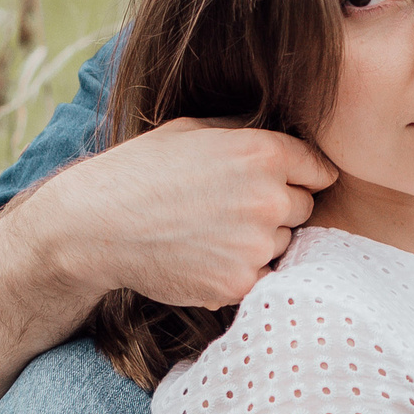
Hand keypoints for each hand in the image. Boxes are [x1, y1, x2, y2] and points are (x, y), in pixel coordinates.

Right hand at [31, 118, 336, 307]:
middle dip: (278, 209)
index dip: (300, 176)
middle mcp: (268, 197)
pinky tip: (206, 257)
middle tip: (229, 209)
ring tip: (210, 232)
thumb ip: (247, 132)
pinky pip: (262, 277)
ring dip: (259, 242)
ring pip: (283, 244)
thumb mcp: (194, 131)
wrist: (94, 224)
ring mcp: (256, 243)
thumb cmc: (141, 170)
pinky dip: (242, 272)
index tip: (280, 182)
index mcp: (263, 152)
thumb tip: (289, 135)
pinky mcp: (240, 282)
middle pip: (304, 209)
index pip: (319, 170)